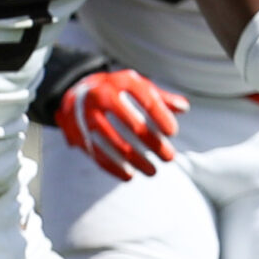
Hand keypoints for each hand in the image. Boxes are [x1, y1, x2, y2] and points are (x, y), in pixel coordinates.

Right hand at [55, 67, 186, 179]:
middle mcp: (102, 96)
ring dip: (136, 161)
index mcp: (122, 82)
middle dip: (154, 144)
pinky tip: (130, 175)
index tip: (173, 133)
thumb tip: (184, 107)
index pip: (147, 100)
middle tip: (169, 157)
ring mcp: (87, 115)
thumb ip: (161, 97)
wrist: (75, 93)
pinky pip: (97, 154)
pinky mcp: (77, 133)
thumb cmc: (116, 91)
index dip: (161, 117)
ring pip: (115, 143)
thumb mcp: (137, 86)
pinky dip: (114, 167)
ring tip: (153, 171)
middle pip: (132, 125)